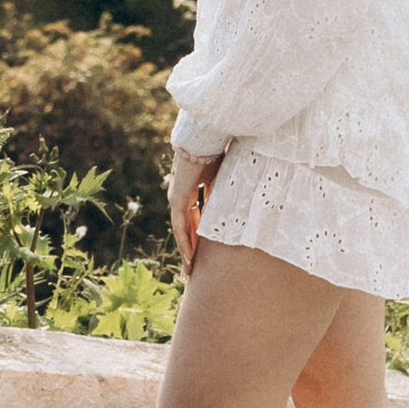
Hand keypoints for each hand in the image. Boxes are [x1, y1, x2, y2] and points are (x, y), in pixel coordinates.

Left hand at [166, 148, 221, 278]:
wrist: (205, 137)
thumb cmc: (215, 150)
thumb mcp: (221, 177)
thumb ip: (221, 192)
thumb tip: (231, 207)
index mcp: (189, 190)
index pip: (193, 218)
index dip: (198, 235)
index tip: (203, 251)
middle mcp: (180, 195)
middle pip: (185, 228)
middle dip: (190, 249)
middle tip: (194, 269)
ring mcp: (177, 197)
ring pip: (180, 230)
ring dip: (185, 251)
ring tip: (190, 271)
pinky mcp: (177, 198)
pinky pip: (179, 225)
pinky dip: (184, 242)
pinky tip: (188, 257)